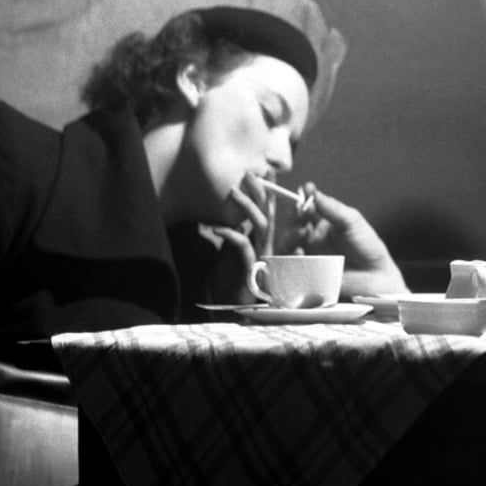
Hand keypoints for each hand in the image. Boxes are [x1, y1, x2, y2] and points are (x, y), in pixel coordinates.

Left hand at [197, 172, 273, 303]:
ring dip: (247, 207)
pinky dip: (231, 233)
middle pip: (268, 215)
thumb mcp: (234, 256)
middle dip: (261, 192)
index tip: (265, 173)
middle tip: (251, 173)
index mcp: (264, 243)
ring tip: (233, 191)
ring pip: (261, 226)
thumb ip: (239, 238)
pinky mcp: (252, 269)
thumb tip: (235, 221)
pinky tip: (216, 227)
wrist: (234, 312)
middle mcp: (268, 248)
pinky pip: (243, 245)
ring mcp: (262, 258)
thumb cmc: (234, 284)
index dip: (268, 193)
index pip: (268, 213)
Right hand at [285, 184, 406, 297]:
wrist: (377, 278)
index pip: (305, 209)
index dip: (303, 199)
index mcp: (321, 224)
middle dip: (294, 216)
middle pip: (292, 226)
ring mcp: (308, 257)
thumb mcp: (352, 221)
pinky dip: (291, 258)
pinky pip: (291, 267)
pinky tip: (300, 252)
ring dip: (290, 235)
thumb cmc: (367, 248)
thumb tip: (313, 192)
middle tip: (301, 211)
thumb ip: (332, 208)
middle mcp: (311, 240)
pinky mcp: (307, 275)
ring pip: (287, 245)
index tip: (305, 190)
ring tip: (301, 231)